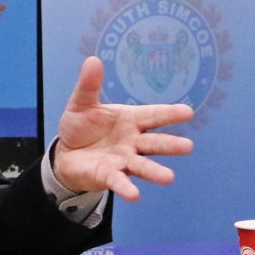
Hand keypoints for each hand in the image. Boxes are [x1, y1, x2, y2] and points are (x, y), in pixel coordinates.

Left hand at [53, 56, 193, 201]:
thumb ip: (89, 85)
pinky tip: (135, 195)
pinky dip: (126, 188)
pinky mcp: (109, 176)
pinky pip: (119, 182)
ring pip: (142, 165)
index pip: (152, 115)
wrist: (66, 153)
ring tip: (168, 177)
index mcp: (130, 120)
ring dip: (154, 171)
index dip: (169, 113)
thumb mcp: (81, 103)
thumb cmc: (81, 127)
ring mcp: (122, 160)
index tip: (188, 112)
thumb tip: (92, 60)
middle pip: (153, 142)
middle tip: (187, 146)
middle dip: (169, 144)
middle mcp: (132, 141)